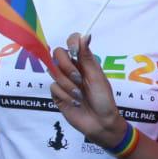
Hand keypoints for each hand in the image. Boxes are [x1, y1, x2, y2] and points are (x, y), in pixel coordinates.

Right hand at [46, 32, 124, 146]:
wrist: (100, 123)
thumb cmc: (104, 100)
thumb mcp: (97, 77)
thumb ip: (87, 57)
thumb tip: (86, 35)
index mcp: (85, 61)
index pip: (72, 42)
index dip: (71, 43)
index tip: (75, 52)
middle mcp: (72, 68)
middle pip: (58, 53)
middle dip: (66, 66)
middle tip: (78, 79)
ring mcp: (64, 81)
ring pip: (53, 71)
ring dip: (68, 84)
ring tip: (80, 95)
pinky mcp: (57, 94)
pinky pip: (53, 87)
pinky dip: (65, 95)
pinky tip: (74, 103)